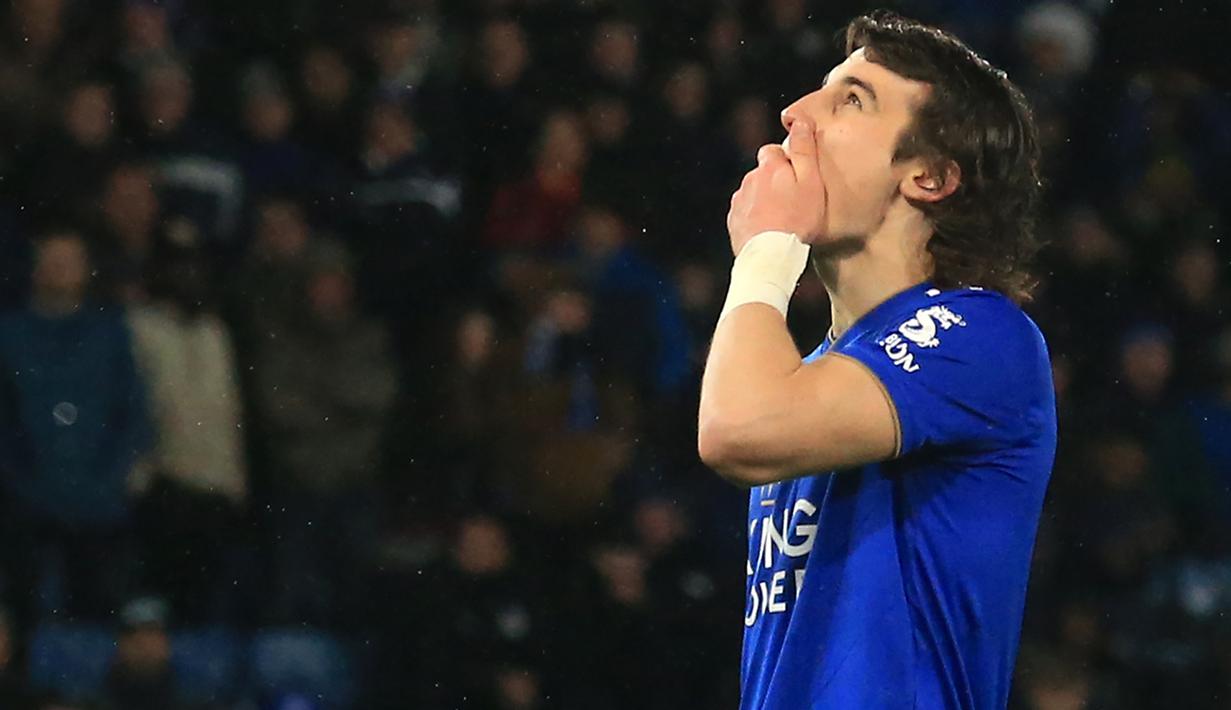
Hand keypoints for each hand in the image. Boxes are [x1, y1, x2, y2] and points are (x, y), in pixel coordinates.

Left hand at [726, 118, 825, 255]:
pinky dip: (755, 217)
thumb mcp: (811, 182)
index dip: (787, 162)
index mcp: (769, 167)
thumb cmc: (796, 220)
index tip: (798, 177)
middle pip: (763, 173)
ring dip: (764, 200)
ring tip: (782, 219)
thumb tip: (801, 120)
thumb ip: (804, 150)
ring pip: (753, 193)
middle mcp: (749, 180)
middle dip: (774, 181)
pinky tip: (768, 230)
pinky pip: (746, 213)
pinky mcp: (734, 222)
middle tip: (793, 201)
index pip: (774, 151)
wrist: (770, 255)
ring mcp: (739, 202)